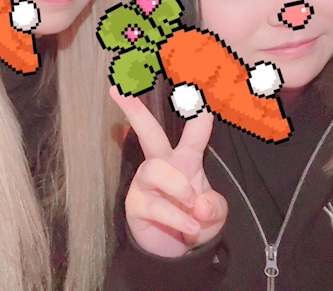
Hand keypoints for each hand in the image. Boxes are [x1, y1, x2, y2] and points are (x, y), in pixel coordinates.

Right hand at [111, 86, 227, 257]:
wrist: (175, 250)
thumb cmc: (195, 219)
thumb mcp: (214, 214)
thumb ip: (214, 207)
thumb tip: (200, 204)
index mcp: (186, 159)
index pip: (196, 130)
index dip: (198, 107)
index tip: (197, 82)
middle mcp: (163, 164)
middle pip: (148, 132)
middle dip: (135, 110)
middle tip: (118, 90)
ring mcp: (146, 183)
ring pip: (155, 169)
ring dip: (179, 187)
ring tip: (193, 204)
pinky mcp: (136, 204)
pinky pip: (155, 204)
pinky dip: (177, 217)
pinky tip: (190, 227)